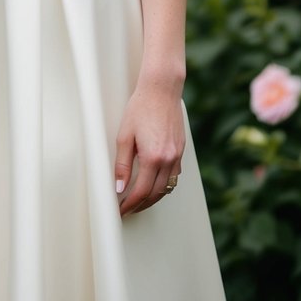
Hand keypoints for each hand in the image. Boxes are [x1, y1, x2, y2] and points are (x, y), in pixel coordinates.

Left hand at [114, 80, 184, 216]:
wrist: (161, 90)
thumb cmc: (140, 108)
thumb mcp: (124, 136)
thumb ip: (122, 164)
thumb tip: (119, 188)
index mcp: (153, 157)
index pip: (141, 191)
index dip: (130, 204)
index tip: (121, 210)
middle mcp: (168, 159)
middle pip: (156, 194)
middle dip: (141, 205)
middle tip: (128, 209)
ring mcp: (177, 155)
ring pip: (167, 187)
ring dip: (153, 197)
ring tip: (139, 200)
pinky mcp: (181, 150)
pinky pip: (174, 176)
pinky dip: (164, 184)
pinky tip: (154, 183)